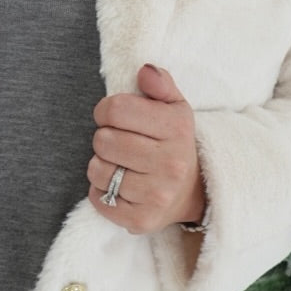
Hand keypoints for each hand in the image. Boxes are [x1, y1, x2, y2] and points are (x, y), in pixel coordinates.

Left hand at [86, 64, 206, 233]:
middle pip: (104, 140)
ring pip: (98, 170)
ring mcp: (157, 195)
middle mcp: (171, 163)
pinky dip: (101, 190)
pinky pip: (99, 198)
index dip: (106, 110)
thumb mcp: (174, 108)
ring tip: (120, 164)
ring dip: (101, 165)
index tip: (114, 116)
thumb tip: (144, 71)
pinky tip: (120, 185)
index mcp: (177, 128)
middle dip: (105, 138)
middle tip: (119, 142)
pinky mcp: (141, 219)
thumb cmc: (173, 143)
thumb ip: (160, 84)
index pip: (117, 109)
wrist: (192, 191)